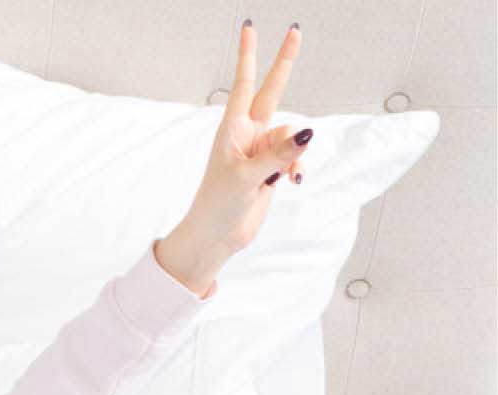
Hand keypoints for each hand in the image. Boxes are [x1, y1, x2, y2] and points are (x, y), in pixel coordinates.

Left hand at [158, 21, 308, 289]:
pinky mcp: (271, 168)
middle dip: (284, 64)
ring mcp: (261, 150)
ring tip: (283, 177)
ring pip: (292, 136)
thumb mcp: (247, 178)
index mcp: (232, 129)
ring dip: (294, 154)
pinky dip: (297, 167)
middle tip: (296, 30)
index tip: (249, 27)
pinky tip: (293, 182)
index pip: (245, 84)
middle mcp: (248, 134)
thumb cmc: (219, 205)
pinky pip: (295, 156)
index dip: (249, 56)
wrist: (217, 235)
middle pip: (272, 92)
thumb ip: (278, 155)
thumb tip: (307, 133)